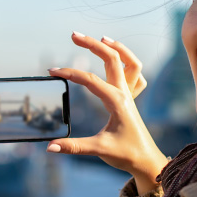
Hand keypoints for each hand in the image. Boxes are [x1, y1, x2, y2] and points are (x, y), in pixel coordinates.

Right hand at [46, 33, 166, 193]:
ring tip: (100, 38)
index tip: (52, 71)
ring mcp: (130, 95)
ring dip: (117, 48)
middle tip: (73, 35)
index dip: (70, 73)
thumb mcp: (99, 149)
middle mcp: (124, 94)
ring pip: (129, 62)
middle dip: (93, 44)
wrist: (147, 162)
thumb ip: (73, 146)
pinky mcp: (131, 100)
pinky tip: (117, 60)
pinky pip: (135, 75)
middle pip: (112, 58)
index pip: (90, 80)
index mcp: (116, 101)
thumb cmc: (126, 154)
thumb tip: (50, 147)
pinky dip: (128, 63)